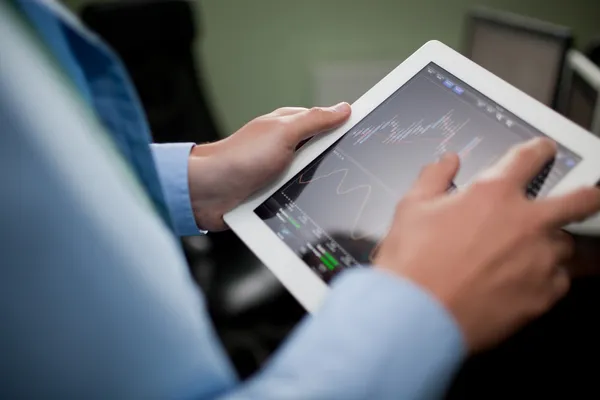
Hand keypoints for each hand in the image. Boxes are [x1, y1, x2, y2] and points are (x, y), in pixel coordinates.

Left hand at [188, 103, 351, 230]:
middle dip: (334, 163)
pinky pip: (299, 196)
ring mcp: (281, 171)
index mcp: (290, 126)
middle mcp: (287, 147)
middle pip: (324, 153)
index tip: (368, 135)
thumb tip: (344, 108)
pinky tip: (309, 206)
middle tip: (349, 171)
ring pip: (314, 178)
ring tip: (324, 193)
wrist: (209, 193)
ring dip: (317, 186)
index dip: (346, 128)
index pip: (328, 123)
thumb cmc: (240, 158)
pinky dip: (303, 200)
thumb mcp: (284, 132)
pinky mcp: (275, 193)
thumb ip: (315, 120)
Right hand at [374, 138, 599, 352]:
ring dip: (551, 244)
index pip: (530, 158)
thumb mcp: (411, 207)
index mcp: (494, 194)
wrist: (416, 315)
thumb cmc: (411, 261)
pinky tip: (524, 282)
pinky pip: (558, 281)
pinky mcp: (542, 296)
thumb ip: (434, 177)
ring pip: (565, 245)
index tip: (542, 151)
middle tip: (588, 195)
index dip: (539, 150)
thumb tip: (447, 161)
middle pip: (580, 201)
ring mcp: (539, 261)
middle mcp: (526, 223)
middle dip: (587, 195)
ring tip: (530, 253)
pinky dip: (546, 278)